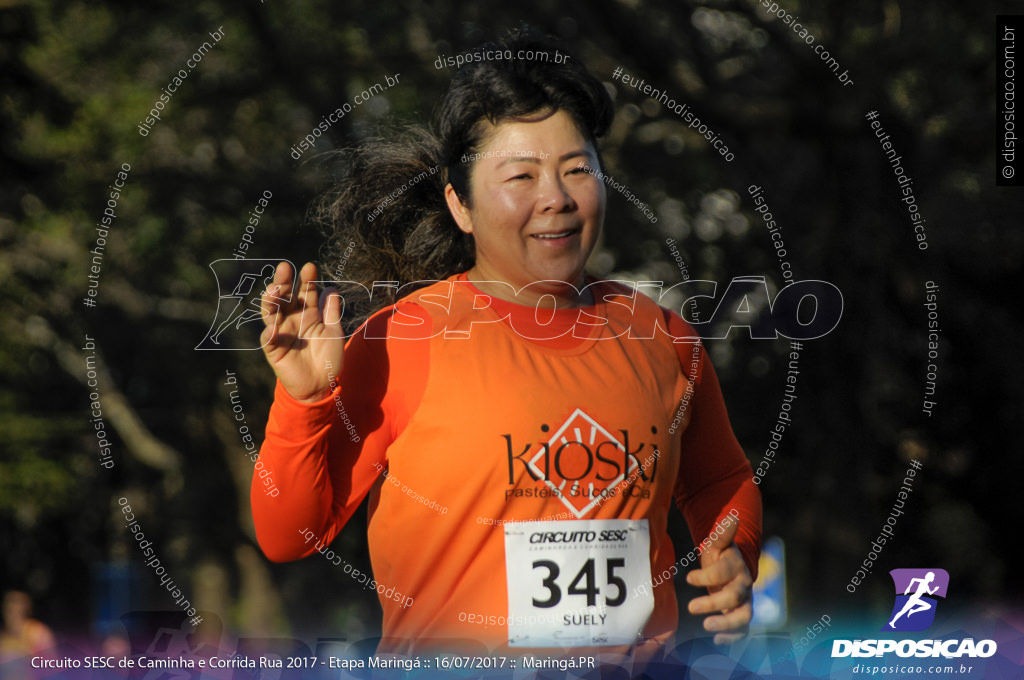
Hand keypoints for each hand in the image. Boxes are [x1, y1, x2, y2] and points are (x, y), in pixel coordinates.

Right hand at [260, 261, 343, 402]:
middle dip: (283, 282)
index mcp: (307, 313)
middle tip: (284, 268)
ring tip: (274, 290)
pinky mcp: (274, 349)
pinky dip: (269, 333)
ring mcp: (281, 333)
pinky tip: (273, 327)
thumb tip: (332, 288)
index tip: (310, 267)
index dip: (306, 280)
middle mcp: (292, 319)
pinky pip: (268, 339)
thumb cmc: (328, 358)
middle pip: (284, 297)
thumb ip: (332, 311)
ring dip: (271, 301)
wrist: (322, 385)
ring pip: (271, 313)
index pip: (305, 292)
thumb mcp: (334, 332)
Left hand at [685, 515, 753, 644]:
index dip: (707, 576)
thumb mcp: (717, 544)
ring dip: (726, 622)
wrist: (733, 570)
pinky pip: (743, 629)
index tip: (688, 578)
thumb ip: (722, 534)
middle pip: (734, 595)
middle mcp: (744, 584)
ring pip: (743, 615)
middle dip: (713, 602)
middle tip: (691, 607)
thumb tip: (731, 518)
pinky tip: (716, 640)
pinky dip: (732, 636)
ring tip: (707, 627)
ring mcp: (745, 601)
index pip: (724, 571)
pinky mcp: (742, 615)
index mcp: (736, 565)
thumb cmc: (720, 556)